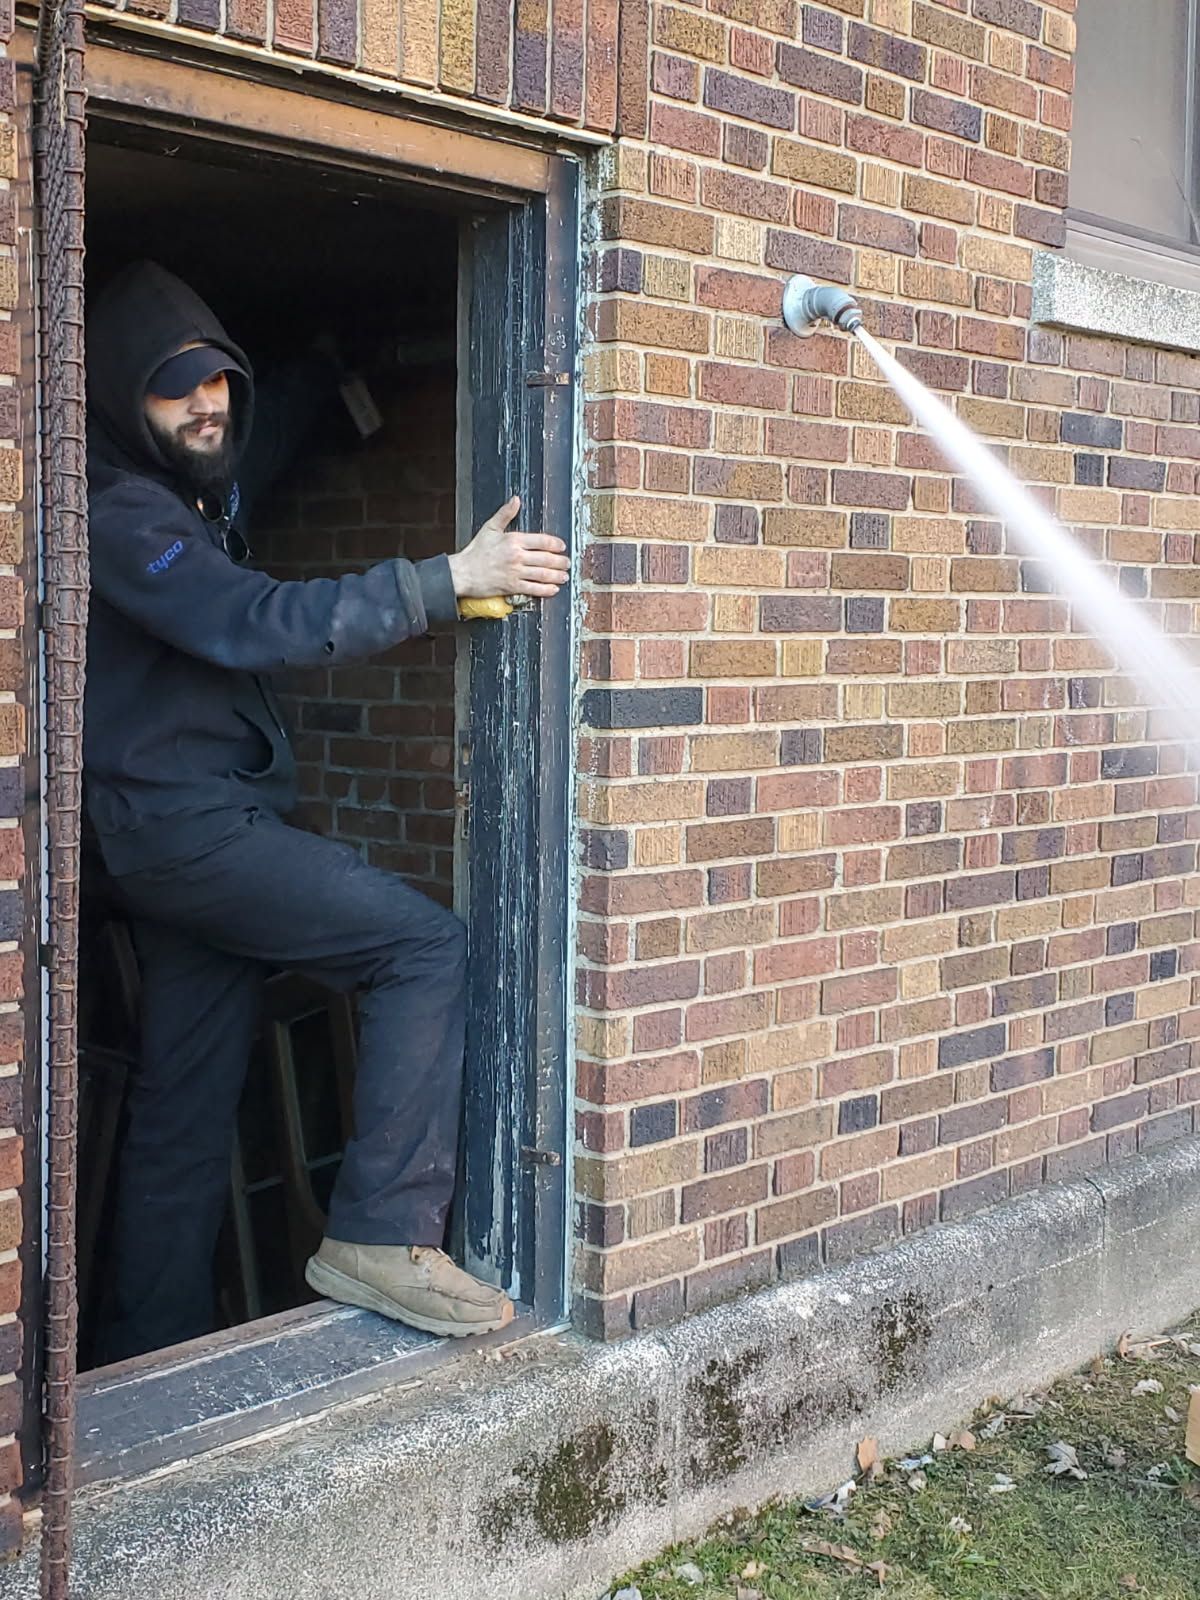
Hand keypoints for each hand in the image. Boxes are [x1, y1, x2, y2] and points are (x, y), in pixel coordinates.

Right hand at [447, 496, 569, 599]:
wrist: (463, 573)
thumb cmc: (475, 551)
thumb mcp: (490, 528)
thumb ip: (505, 514)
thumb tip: (516, 499)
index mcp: (514, 540)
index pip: (542, 541)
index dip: (555, 544)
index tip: (562, 547)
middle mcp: (517, 556)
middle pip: (546, 559)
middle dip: (560, 562)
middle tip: (567, 563)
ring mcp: (515, 572)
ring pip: (543, 575)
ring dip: (557, 576)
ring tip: (564, 577)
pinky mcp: (512, 587)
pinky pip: (534, 589)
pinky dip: (546, 590)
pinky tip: (553, 589)